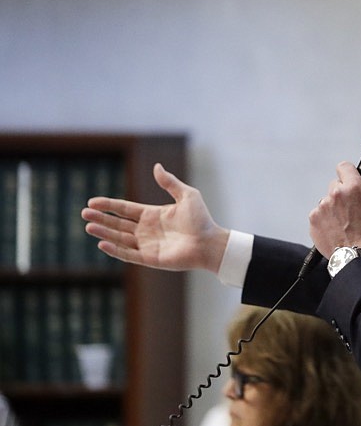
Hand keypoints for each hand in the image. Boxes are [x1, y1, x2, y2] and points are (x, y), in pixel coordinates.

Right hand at [81, 163, 228, 272]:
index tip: (91, 202)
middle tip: (83, 214)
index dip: (108, 205)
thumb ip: (170, 183)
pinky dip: (115, 250)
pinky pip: (129, 254)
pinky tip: (102, 243)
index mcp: (153, 215)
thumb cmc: (201, 219)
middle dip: (101, 219)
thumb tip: (157, 166)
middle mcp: (147, 230)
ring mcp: (147, 245)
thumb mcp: (187, 195)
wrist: (210, 242)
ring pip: (120, 238)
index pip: (125, 209)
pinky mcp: (150, 258)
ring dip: (104, 233)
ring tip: (89, 227)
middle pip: (118, 223)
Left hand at [309, 161, 360, 257]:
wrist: (356, 257)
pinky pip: (319, 213)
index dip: (348, 172)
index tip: (349, 177)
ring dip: (334, 207)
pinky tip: (336, 229)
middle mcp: (335, 194)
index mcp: (354, 188)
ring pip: (327, 200)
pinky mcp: (313, 219)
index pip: (344, 166)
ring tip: (344, 223)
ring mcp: (322, 206)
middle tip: (351, 208)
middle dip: (343, 193)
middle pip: (335, 184)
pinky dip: (325, 219)